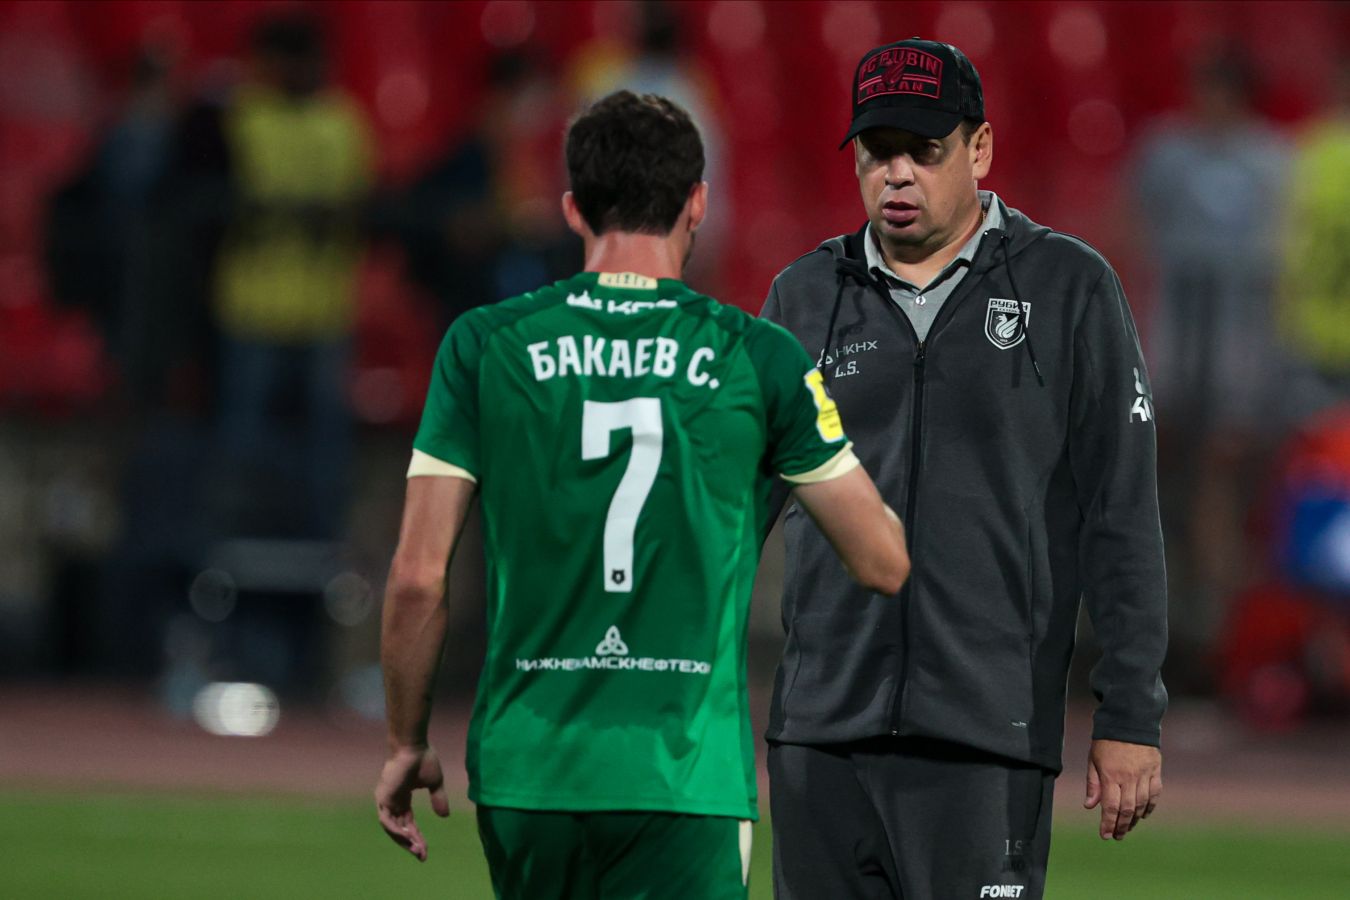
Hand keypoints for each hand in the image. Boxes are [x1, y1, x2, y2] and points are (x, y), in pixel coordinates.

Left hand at [375, 745, 449, 860]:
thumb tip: (444, 816)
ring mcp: (385, 800)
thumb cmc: (423, 759)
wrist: (413, 746)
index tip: (426, 851)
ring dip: (404, 841)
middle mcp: (392, 802)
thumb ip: (438, 799)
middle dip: (411, 844)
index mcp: (403, 798)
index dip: (417, 837)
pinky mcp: (382, 798)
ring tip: (417, 850)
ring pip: (392, 828)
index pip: (408, 824)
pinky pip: (386, 821)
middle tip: (422, 856)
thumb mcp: (435, 783)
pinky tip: (408, 838)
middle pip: (400, 829)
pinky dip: (396, 831)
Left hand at [1084, 739, 1161, 840]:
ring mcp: (1144, 774)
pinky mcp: (1156, 770)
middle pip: (1128, 809)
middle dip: (1122, 826)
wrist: (1130, 720)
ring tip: (1128, 828)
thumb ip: (1093, 783)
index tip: (1105, 835)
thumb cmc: (1106, 740)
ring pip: (1142, 804)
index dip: (1108, 823)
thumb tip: (1090, 806)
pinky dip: (1150, 807)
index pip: (1110, 806)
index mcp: (1110, 774)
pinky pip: (1155, 794)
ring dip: (1135, 820)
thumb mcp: (1093, 759)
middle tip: (1117, 836)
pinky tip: (1144, 815)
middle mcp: (1129, 776)